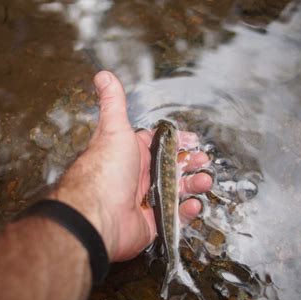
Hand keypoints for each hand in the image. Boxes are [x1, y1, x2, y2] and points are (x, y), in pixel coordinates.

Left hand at [54, 71, 211, 261]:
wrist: (96, 215)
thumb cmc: (105, 170)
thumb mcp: (113, 129)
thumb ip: (113, 102)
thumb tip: (103, 76)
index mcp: (132, 154)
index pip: (160, 145)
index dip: (178, 142)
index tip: (193, 140)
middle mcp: (138, 176)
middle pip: (171, 167)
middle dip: (190, 163)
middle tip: (202, 161)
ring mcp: (145, 200)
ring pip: (176, 191)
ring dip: (193, 185)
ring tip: (204, 180)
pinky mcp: (151, 223)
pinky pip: (174, 217)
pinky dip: (186, 211)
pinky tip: (193, 204)